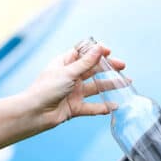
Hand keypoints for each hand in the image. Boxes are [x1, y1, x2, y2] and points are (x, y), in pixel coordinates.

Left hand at [0, 44, 125, 153]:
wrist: (34, 113)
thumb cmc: (46, 88)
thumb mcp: (68, 72)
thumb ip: (86, 62)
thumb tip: (100, 48)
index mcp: (65, 63)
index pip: (83, 53)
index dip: (96, 51)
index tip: (108, 51)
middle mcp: (70, 77)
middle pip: (93, 70)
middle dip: (108, 68)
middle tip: (123, 67)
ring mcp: (73, 92)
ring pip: (96, 87)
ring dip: (110, 85)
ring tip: (126, 83)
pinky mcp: (75, 107)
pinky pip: (92, 106)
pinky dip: (103, 107)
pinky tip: (114, 106)